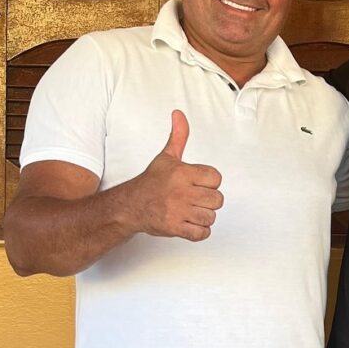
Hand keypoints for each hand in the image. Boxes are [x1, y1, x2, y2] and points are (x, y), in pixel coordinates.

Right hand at [131, 110, 223, 240]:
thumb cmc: (152, 181)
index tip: (197, 183)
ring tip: (191, 211)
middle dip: (208, 201)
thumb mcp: (166, 157)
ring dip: (204, 217)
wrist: (131, 205)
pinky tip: (190, 223)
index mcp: (182, 173)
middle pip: (217, 200)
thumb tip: (178, 114)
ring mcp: (178, 211)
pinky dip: (199, 231)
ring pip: (210, 217)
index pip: (216, 178)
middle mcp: (181, 191)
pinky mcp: (175, 228)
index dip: (210, 182)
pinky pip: (201, 233)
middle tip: (195, 199)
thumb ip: (179, 136)